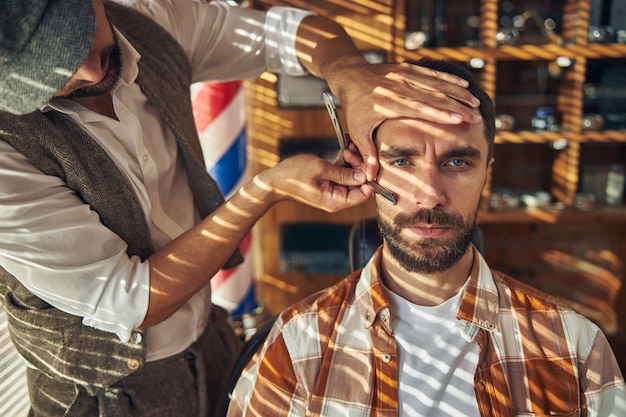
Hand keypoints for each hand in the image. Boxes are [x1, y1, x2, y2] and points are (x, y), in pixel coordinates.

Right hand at [256, 154, 371, 211]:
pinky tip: (345, 145)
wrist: (275, 180)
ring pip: (352, 174)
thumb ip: (343, 173)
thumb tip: (363, 176)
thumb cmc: (293, 175)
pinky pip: (342, 171)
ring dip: (352, 159)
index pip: (364, 194)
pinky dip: (344, 159)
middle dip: (359, 165)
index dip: (367, 177)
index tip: (361, 162)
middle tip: (351, 150)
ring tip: (347, 145)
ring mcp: (333, 189)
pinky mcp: (329, 181)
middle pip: (360, 183)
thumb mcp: (320, 169)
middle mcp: (337, 197)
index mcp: (337, 200)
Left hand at [327, 59, 482, 179]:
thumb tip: (370, 176)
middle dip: (457, 106)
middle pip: (433, 96)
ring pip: (436, 83)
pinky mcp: (407, 68)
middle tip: (477, 116)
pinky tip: (465, 84)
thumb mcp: (357, 131)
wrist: (350, 76)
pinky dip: (449, 79)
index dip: (441, 114)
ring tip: (476, 102)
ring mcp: (404, 75)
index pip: (419, 109)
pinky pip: (431, 73)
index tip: (460, 120)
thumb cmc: (356, 107)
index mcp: (389, 103)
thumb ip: (367, 153)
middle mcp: (399, 87)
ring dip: (458, 92)